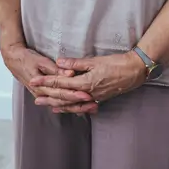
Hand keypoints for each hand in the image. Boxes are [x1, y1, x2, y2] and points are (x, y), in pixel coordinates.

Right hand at [1, 42, 95, 114]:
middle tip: (94, 105)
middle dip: (79, 104)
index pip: (61, 93)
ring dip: (77, 108)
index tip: (87, 95)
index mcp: (41, 86)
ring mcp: (43, 95)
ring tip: (92, 108)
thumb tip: (70, 73)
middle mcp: (42, 94)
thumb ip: (56, 69)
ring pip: (62, 105)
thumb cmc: (27, 59)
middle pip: (64, 102)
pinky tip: (80, 110)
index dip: (75, 94)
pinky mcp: (44, 94)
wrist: (14, 60)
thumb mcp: (41, 61)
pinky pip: (58, 104)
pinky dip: (69, 107)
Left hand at [30, 52, 146, 110]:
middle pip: (63, 96)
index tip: (34, 80)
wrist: (134, 72)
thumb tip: (59, 62)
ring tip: (46, 104)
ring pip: (71, 104)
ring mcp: (93, 98)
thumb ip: (76, 63)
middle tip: (34, 96)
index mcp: (85, 82)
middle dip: (48, 96)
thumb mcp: (95, 61)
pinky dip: (70, 107)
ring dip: (57, 104)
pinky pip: (80, 106)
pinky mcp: (98, 98)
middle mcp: (87, 93)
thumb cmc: (116, 64)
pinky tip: (64, 108)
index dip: (46, 81)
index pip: (61, 82)